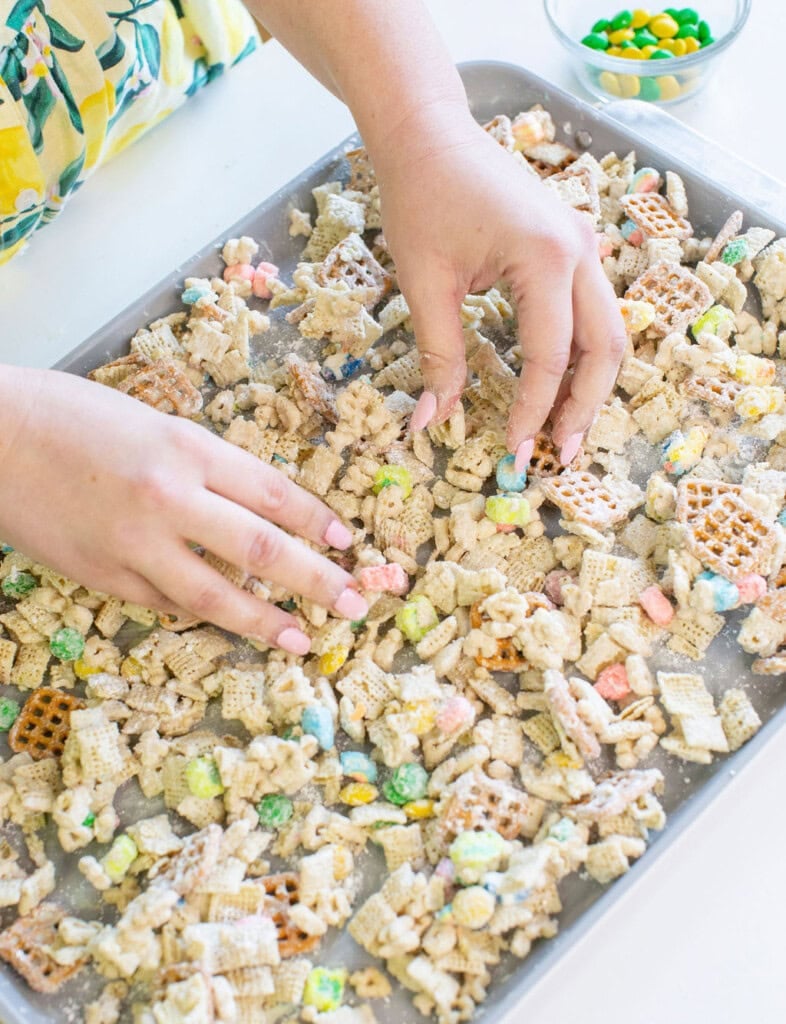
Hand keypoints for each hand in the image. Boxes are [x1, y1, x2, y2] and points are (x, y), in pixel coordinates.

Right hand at [0, 368, 366, 652]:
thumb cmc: (74, 417)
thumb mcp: (155, 423)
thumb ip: (207, 467)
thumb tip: (258, 510)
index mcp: (188, 447)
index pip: (273, 493)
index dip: (317, 522)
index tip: (346, 543)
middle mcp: (169, 497)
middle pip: (262, 549)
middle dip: (317, 581)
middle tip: (355, 604)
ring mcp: (135, 544)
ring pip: (217, 595)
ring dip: (267, 621)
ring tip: (303, 640)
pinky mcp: (105, 576)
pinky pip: (168, 603)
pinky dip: (203, 613)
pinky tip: (230, 622)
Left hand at [374, 109, 626, 466]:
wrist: (430, 136)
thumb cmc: (421, 199)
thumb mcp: (425, 283)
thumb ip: (438, 356)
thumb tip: (432, 424)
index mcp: (544, 255)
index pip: (550, 354)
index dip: (534, 409)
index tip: (516, 452)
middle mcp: (579, 250)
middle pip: (605, 346)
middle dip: (585, 407)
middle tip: (559, 456)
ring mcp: (583, 246)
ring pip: (608, 332)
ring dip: (589, 385)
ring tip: (563, 431)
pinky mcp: (573, 247)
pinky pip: (591, 313)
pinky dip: (580, 355)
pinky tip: (559, 387)